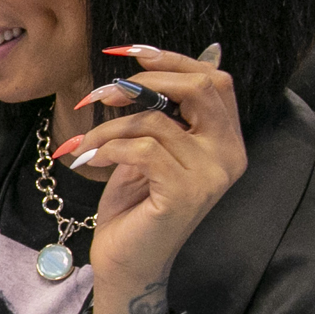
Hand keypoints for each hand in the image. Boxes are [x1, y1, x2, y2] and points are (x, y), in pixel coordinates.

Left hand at [63, 45, 244, 313]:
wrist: (125, 261)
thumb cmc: (133, 204)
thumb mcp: (146, 148)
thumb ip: (158, 112)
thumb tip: (150, 63)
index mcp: (225, 141)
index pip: (215, 80)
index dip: (171, 58)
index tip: (125, 52)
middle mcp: (229, 156)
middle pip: (202, 87)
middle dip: (144, 81)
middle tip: (102, 95)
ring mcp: (211, 176)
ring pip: (155, 122)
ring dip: (108, 128)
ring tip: (85, 146)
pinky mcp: (185, 193)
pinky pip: (142, 150)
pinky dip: (107, 149)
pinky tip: (89, 162)